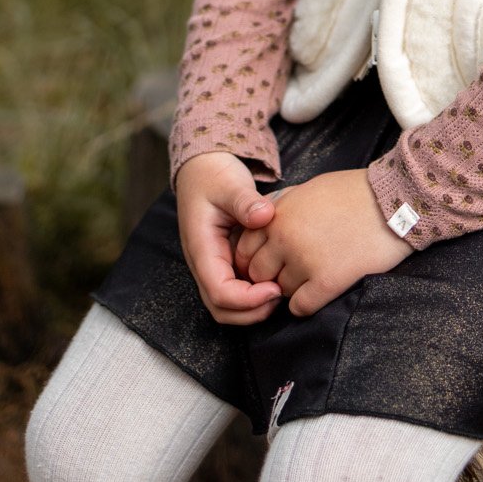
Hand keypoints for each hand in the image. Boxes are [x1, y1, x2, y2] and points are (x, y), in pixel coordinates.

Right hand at [174, 151, 283, 325]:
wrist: (203, 170)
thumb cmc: (214, 176)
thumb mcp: (229, 184)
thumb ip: (245, 201)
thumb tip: (264, 216)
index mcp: (201, 248)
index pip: (219, 292)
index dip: (247, 299)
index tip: (275, 287)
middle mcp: (204, 264)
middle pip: (221, 308)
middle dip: (251, 311)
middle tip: (282, 296)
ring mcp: (213, 266)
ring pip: (228, 305)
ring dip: (253, 308)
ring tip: (281, 291)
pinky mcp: (224, 263)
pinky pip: (236, 291)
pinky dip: (254, 295)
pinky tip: (275, 279)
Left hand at [231, 167, 412, 317]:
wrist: (393, 202)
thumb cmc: (354, 192)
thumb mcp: (309, 188)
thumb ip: (282, 205)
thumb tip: (262, 220)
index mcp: (277, 215)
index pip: (244, 249)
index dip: (255, 259)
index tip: (270, 262)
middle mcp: (285, 238)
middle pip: (258, 273)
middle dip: (270, 276)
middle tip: (290, 273)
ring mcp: (305, 260)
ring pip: (279, 291)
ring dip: (292, 289)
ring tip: (311, 278)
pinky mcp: (327, 281)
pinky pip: (300, 307)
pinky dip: (306, 304)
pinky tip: (319, 292)